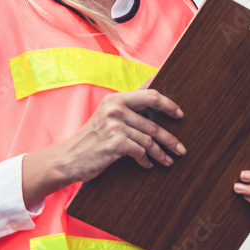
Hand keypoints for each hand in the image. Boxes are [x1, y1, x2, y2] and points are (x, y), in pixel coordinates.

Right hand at [22, 89, 184, 207]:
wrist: (68, 158)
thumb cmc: (92, 138)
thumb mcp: (108, 115)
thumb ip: (129, 105)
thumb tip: (154, 85)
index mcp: (116, 99)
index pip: (151, 95)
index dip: (169, 104)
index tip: (180, 114)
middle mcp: (115, 109)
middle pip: (153, 123)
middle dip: (170, 138)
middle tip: (181, 148)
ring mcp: (115, 126)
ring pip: (149, 140)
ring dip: (161, 153)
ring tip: (168, 160)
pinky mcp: (115, 143)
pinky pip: (140, 151)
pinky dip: (146, 160)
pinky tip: (148, 165)